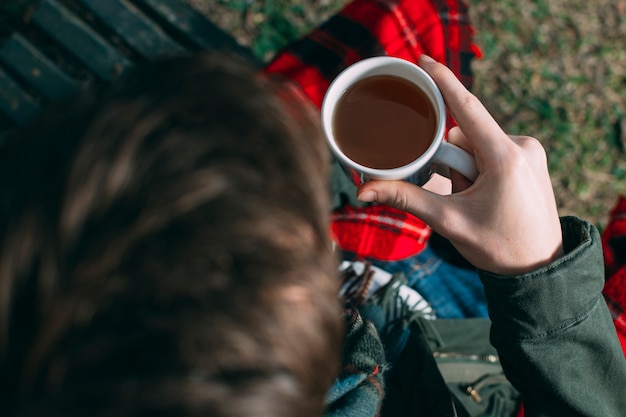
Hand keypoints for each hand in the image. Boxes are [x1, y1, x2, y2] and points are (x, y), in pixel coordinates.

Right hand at [356, 55, 563, 275]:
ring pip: (477, 145)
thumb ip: (406, 199)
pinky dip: (478, 169)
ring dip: (464, 168)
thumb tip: (363, 191)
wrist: (540, 269)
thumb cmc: (499, 248)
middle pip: (464, 136)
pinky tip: (486, 197)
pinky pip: (492, 151)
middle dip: (450, 164)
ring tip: (474, 201)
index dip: (442, 81)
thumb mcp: (449, 222)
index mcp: (504, 157)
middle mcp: (522, 146)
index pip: (466, 108)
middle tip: (457, 196)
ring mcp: (529, 152)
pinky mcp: (530, 159)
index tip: (423, 60)